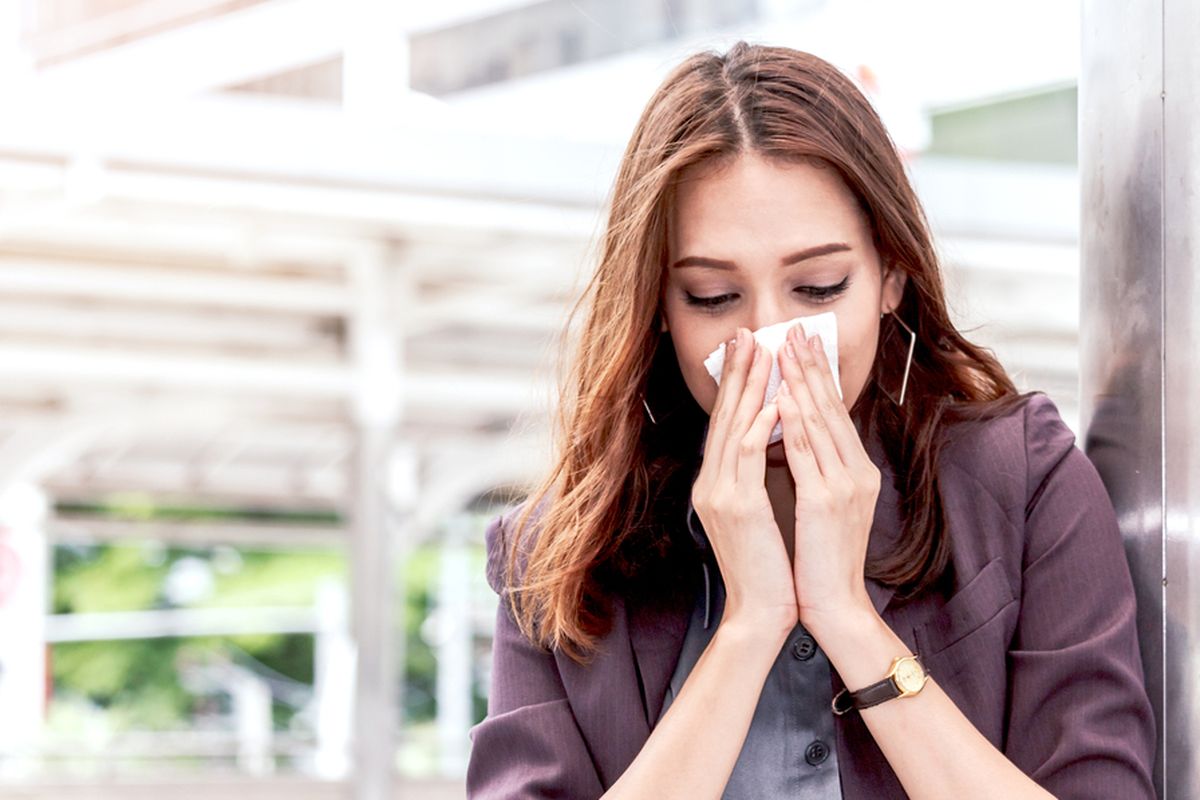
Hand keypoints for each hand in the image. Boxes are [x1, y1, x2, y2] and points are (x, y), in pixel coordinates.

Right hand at [692, 326, 798, 635]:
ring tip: (762, 353)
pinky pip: (747, 457)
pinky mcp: (737, 508)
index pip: (726, 424)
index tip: (748, 350)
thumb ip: (758, 477)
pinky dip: (760, 427)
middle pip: (724, 417)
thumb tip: (776, 440)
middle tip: (749, 334)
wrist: (760, 612)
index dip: (736, 385)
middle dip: (738, 373)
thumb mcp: (759, 513)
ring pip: (734, 428)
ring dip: (749, 388)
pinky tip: (772, 403)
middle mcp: (711, 484)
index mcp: (716, 484)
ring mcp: (720, 495)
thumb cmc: (769, 567)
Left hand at [775, 325, 881, 630]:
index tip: (802, 342)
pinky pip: (806, 454)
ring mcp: (844, 486)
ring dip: (801, 382)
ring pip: (819, 422)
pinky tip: (781, 399)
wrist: (832, 605)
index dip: (818, 375)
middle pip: (831, 408)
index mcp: (856, 471)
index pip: (834, 413)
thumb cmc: (820, 559)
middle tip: (795, 329)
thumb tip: (791, 431)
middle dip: (811, 366)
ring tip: (785, 350)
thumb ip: (813, 469)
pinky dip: (793, 423)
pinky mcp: (826, 502)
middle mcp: (856, 472)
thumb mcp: (821, 505)